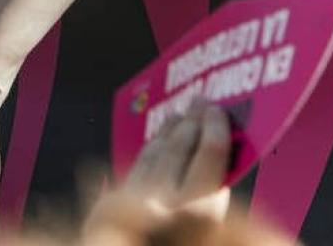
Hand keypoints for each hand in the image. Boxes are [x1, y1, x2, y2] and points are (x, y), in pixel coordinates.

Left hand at [84, 104, 231, 239]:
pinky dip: (150, 149)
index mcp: (199, 211)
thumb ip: (210, 196)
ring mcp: (137, 201)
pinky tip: (157, 141)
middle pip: (180, 148)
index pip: (209, 155)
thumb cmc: (181, 242)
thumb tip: (213, 155)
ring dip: (170, 130)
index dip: (215, 128)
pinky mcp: (114, 204)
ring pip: (156, 152)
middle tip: (201, 101)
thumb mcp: (209, 227)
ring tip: (181, 114)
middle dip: (192, 120)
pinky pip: (137, 167)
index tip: (218, 111)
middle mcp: (166, 202)